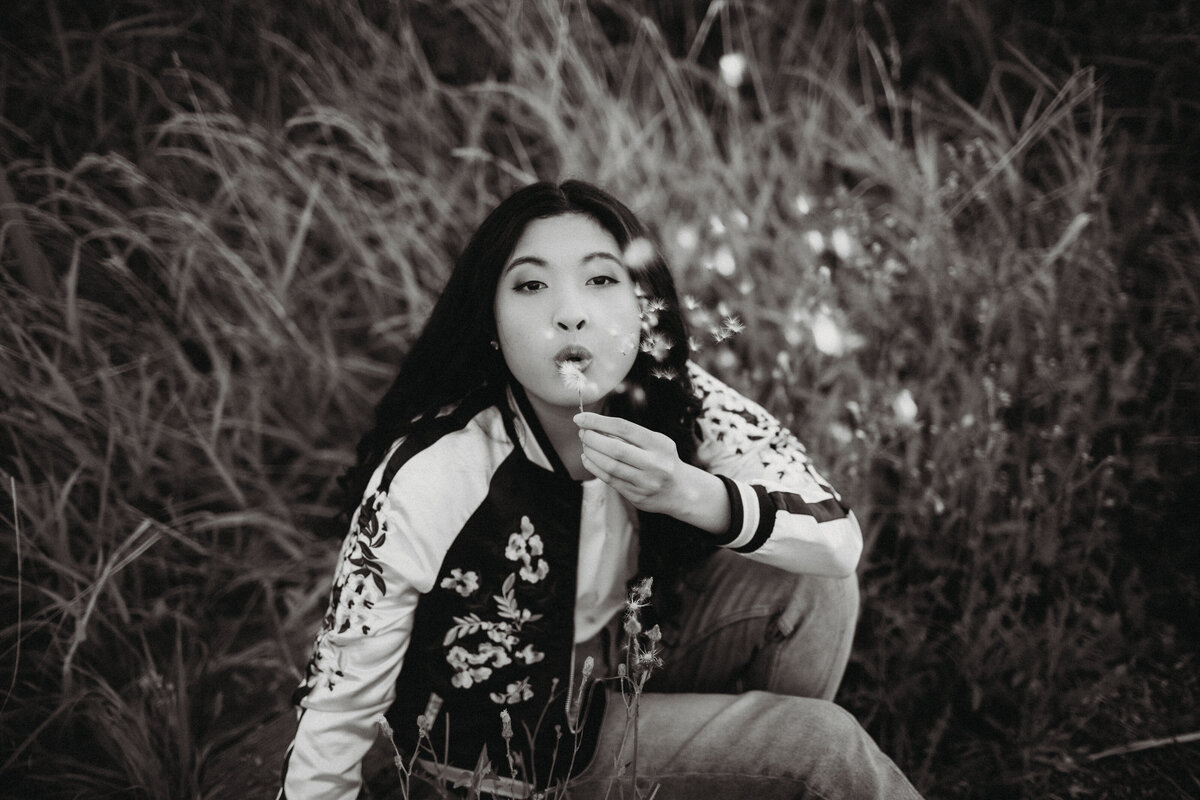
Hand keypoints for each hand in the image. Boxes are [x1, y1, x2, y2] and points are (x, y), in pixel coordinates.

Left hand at [574, 412, 729, 533]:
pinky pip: (609, 480)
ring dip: (591, 453)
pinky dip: (594, 467)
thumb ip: (630, 435)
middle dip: (592, 438)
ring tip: (585, 445)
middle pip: (615, 449)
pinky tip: (588, 459)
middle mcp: (655, 464)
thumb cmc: (663, 459)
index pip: (624, 428)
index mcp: (660, 444)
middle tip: (582, 432)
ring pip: (610, 466)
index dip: (598, 421)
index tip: (580, 418)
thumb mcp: (655, 442)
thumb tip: (595, 425)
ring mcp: (646, 482)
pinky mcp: (637, 496)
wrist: (681, 491)